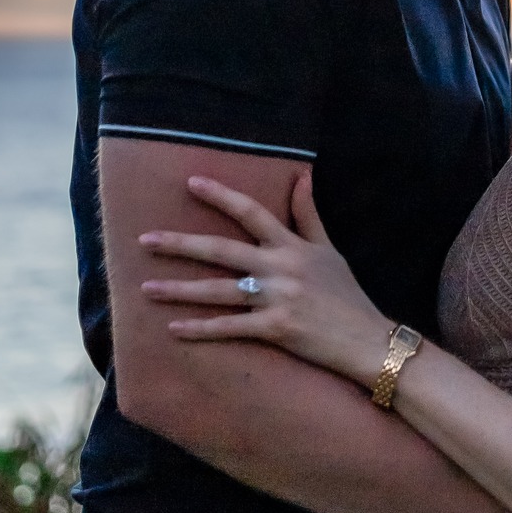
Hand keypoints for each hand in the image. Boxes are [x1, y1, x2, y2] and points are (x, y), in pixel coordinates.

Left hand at [139, 172, 392, 388]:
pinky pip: (230, 328)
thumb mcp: (329, 249)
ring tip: (145, 288)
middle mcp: (281, 268)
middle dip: (180, 244)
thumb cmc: (346, 294)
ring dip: (179, 290)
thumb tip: (302, 175)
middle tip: (144, 239)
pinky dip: (201, 329)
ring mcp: (277, 298)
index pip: (251, 211)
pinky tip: (174, 328)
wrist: (366, 338)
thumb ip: (309, 214)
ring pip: (218, 291)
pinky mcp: (276, 329)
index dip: (220, 195)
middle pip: (222, 250)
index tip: (191, 183)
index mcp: (291, 245)